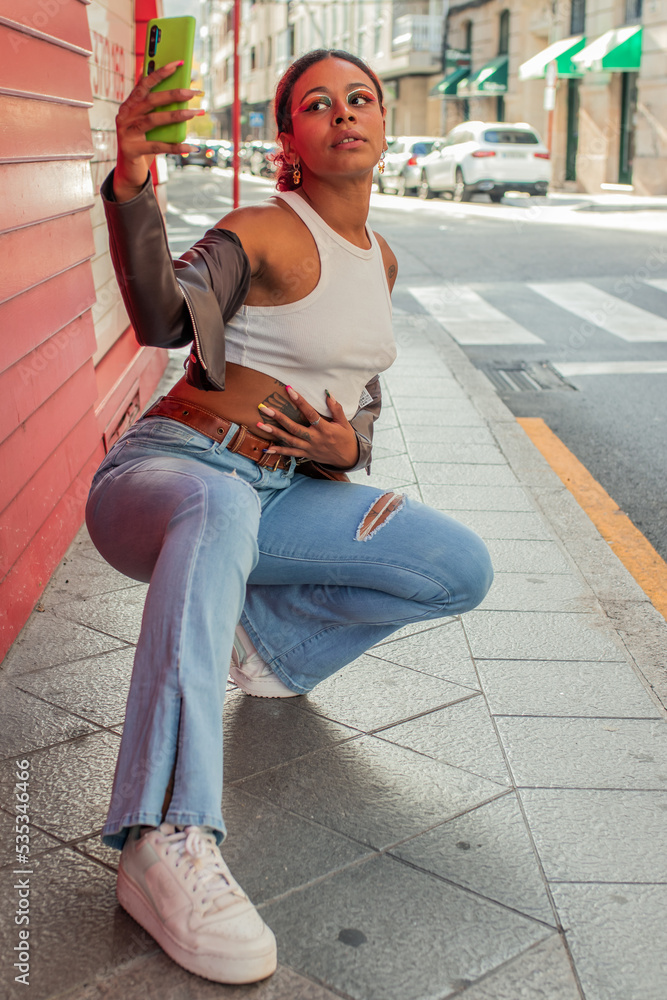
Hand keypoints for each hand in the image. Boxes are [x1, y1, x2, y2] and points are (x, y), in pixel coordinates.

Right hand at [114, 62, 202, 200]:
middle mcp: (125, 116)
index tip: (179, 63)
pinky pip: (157, 147)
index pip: (145, 83)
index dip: (161, 72)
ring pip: (153, 121)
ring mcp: (126, 133)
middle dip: (174, 94)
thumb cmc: (142, 141)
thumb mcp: (147, 122)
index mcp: (129, 105)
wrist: (128, 169)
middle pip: (151, 101)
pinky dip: (176, 147)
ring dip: (177, 116)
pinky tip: (191, 147)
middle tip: (194, 92)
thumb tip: (176, 87)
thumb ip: (156, 106)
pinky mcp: (131, 150)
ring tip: (195, 113)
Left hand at [256, 386, 358, 468]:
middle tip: (265, 408)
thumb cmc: (346, 437)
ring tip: (260, 424)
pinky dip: (279, 452)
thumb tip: (327, 393)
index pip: (310, 413)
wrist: (347, 458)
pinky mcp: (306, 454)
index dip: (299, 401)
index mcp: (324, 429)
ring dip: (274, 432)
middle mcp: (315, 439)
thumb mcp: (344, 423)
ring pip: (289, 440)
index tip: (289, 389)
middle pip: (294, 428)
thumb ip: (335, 408)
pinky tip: (267, 449)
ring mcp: (309, 448)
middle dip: (279, 418)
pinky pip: (291, 453)